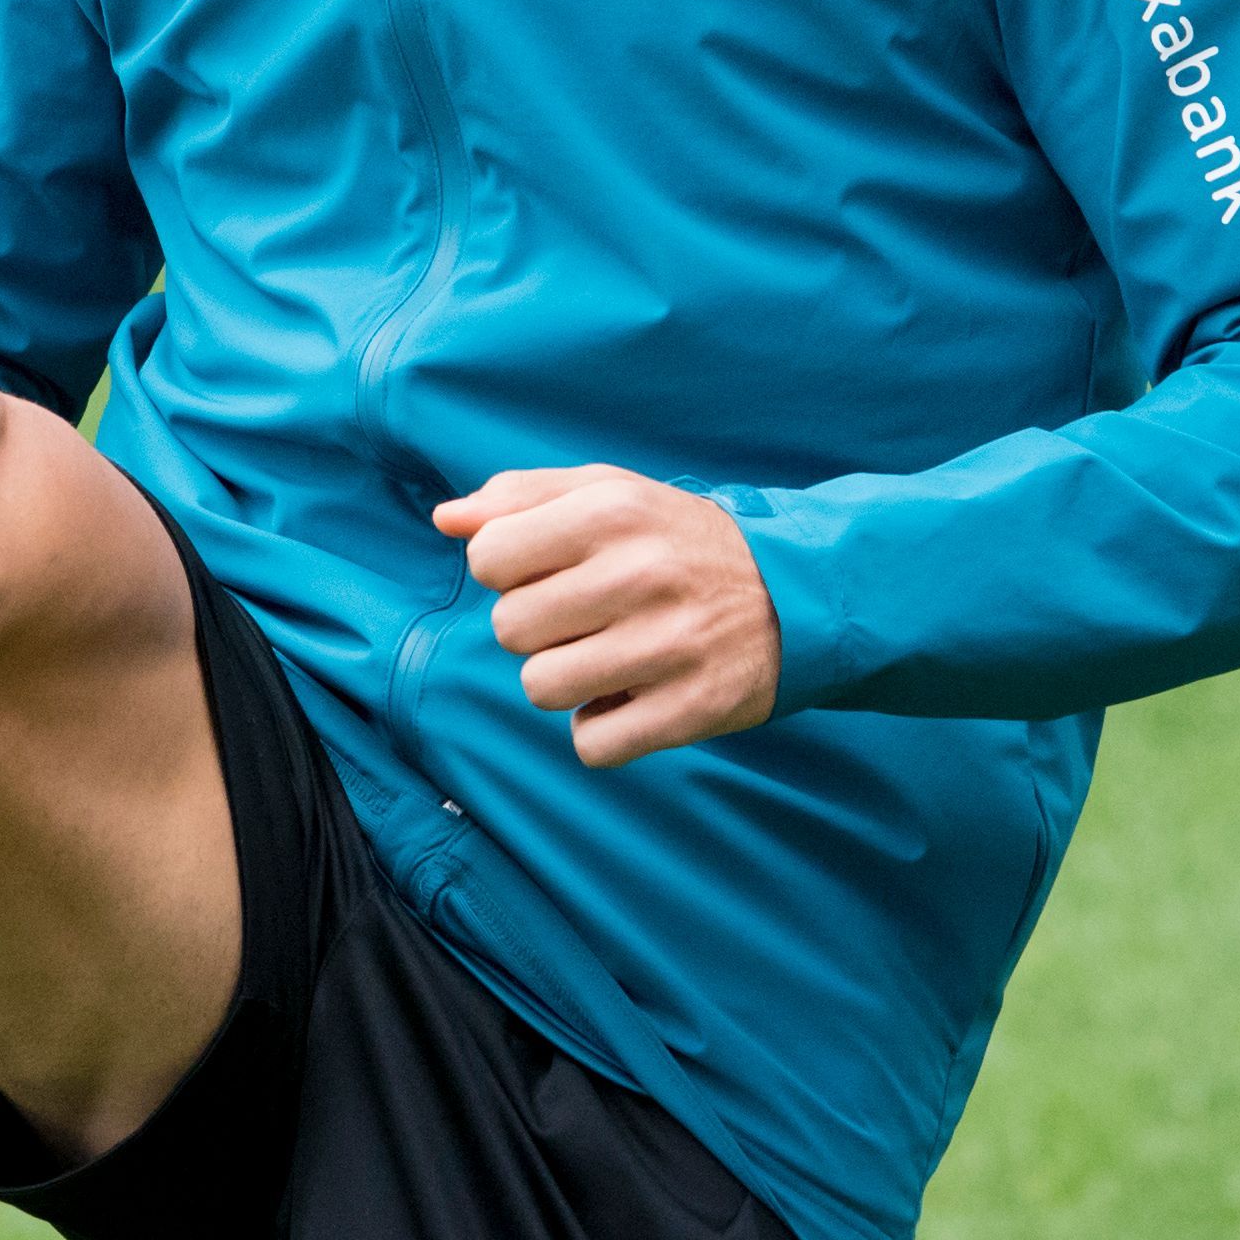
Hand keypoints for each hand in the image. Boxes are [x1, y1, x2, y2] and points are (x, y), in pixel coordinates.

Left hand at [433, 467, 783, 767]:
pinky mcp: (693, 708)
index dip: (507, 570)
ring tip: (607, 656)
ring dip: (565, 680)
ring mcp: (670, 645)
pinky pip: (592, 745)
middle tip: (585, 617)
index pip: (488, 557)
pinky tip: (632, 697)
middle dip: (536, 628)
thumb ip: (520, 497)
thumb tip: (445, 520)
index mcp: (611, 511)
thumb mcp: (608, 493)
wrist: (795, 592)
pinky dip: (602, 730)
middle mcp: (641, 574)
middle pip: (510, 629)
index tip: (548, 571)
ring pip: (542, 689)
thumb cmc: (676, 540)